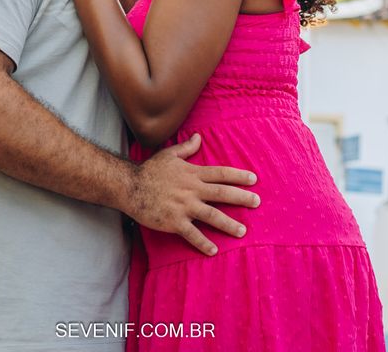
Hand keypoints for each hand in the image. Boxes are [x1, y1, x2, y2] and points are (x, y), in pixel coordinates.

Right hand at [126, 133, 259, 255]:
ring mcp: (184, 206)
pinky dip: (203, 243)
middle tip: (257, 202)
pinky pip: (192, 234)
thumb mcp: (169, 155)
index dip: (238, 176)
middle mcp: (192, 189)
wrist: (130, 186)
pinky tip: (214, 250)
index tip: (254, 179)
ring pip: (212, 215)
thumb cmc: (150, 170)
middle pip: (221, 193)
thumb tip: (199, 137)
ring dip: (228, 224)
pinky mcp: (174, 221)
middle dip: (241, 197)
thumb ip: (186, 148)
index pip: (220, 173)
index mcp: (192, 173)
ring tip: (242, 231)